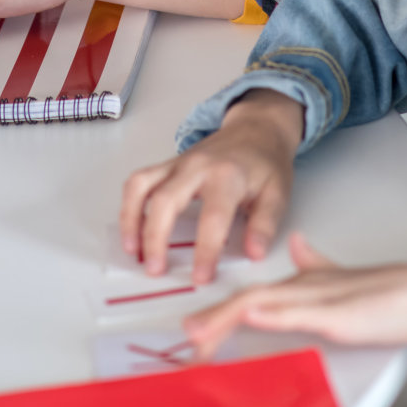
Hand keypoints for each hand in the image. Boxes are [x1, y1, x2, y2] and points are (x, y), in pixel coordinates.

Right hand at [119, 90, 303, 282]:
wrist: (255, 129)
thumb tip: (254, 253)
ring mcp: (178, 164)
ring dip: (132, 219)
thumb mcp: (278, 193)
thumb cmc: (265, 163)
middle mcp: (197, 167)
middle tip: (156, 270)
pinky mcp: (167, 165)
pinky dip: (129, 205)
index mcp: (228, 176)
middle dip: (156, 238)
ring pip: (142, 186)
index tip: (201, 277)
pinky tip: (131, 230)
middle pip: (166, 200)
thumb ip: (265, 225)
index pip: (213, 217)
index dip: (205, 250)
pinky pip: (139, 181)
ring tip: (133, 252)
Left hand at [186, 233, 406, 363]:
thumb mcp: (345, 279)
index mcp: (306, 280)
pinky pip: (297, 312)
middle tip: (187, 338)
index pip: (255, 293)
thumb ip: (317, 263)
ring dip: (227, 318)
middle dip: (215, 319)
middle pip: (249, 299)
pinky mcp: (338, 312)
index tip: (198, 328)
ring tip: (198, 334)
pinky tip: (250, 315)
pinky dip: (270, 313)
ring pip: (263, 303)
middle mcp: (306, 285)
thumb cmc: (395, 294)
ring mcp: (321, 297)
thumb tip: (297, 246)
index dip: (223, 310)